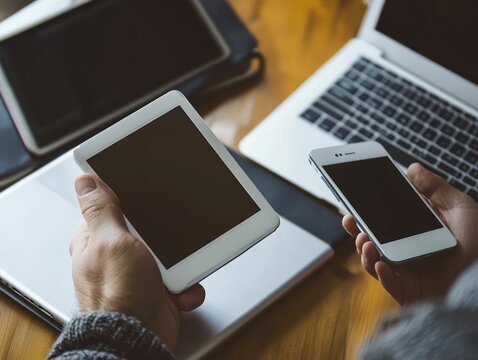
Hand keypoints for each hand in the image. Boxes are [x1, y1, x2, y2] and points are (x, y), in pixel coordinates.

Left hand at [70, 174, 204, 348]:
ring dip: (178, 262)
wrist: (138, 338)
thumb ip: (100, 210)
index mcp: (97, 240)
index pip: (110, 206)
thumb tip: (85, 181)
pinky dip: (185, 285)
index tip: (144, 196)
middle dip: (162, 235)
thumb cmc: (116, 295)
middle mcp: (117, 256)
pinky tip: (178, 290)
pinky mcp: (159, 288)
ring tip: (174, 270)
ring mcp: (139, 272)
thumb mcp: (110, 242)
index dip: (127, 199)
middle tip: (164, 240)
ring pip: (169, 252)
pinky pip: (181, 276)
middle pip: (147, 227)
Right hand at [343, 163, 477, 305]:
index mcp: (414, 230)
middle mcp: (405, 249)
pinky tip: (382, 264)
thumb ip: (436, 188)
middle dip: (356, 229)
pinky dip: (380, 273)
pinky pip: (387, 282)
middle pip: (371, 239)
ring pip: (372, 260)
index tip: (355, 199)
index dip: (366, 210)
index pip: (384, 219)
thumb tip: (413, 168)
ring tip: (366, 241)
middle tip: (350, 219)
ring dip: (363, 250)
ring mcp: (404, 270)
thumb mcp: (461, 209)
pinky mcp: (407, 289)